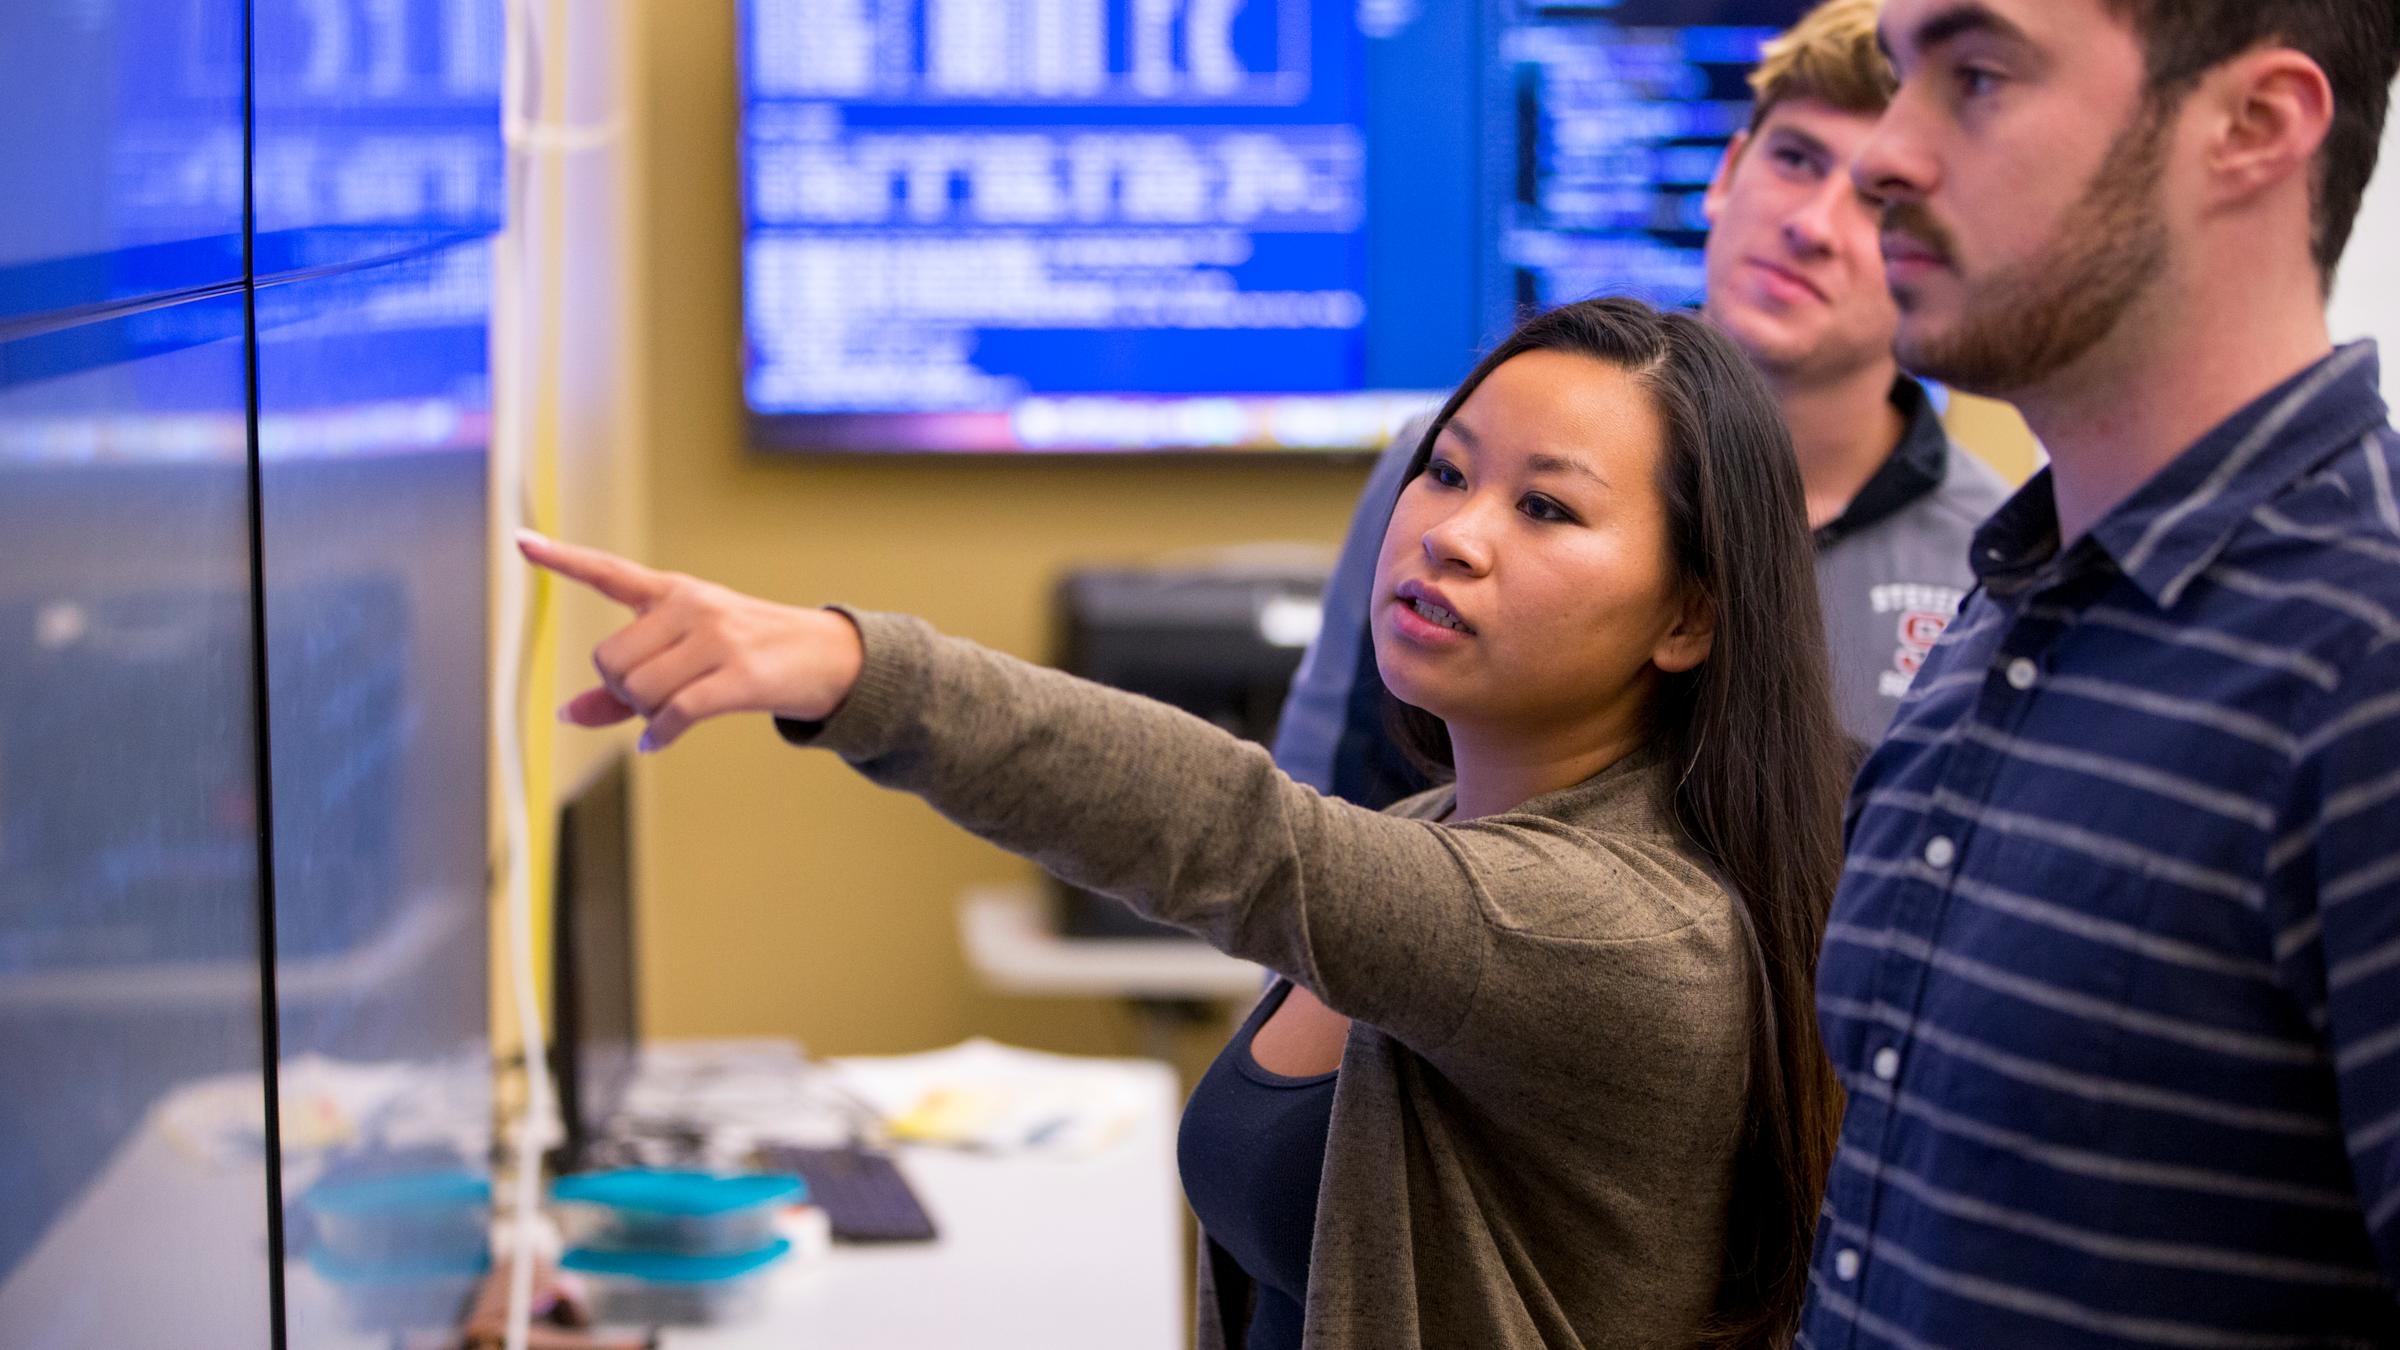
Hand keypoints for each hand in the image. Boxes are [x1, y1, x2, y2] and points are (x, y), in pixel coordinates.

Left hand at [516, 530, 863, 752]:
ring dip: (646, 714)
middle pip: (611, 661)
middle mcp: (691, 606)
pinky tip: (661, 740)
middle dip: (622, 692)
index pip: (608, 572)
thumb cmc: (749, 655)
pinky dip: (661, 734)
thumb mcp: (688, 655)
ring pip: (638, 690)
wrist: (828, 658)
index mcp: (673, 592)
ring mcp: (716, 637)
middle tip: (653, 698)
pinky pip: (675, 714)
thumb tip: (566, 715)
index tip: (520, 542)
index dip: (561, 560)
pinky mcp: (737, 675)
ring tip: (671, 713)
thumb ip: (623, 686)